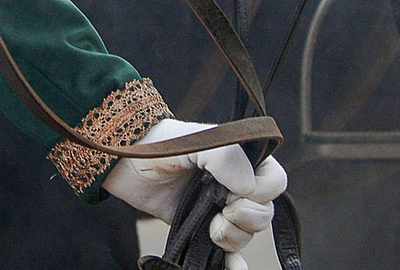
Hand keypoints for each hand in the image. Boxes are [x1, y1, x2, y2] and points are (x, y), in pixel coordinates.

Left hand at [98, 117, 288, 269]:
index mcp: (241, 160)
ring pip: (248, 234)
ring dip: (234, 238)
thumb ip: (227, 158)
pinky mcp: (203, 229)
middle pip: (264, 212)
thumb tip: (249, 189)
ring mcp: (220, 209)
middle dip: (247, 219)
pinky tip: (234, 269)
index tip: (235, 195)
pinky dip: (234, 263)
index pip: (275, 181)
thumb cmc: (160, 145)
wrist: (125, 164)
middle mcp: (235, 185)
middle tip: (222, 215)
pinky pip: (229, 253)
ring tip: (212, 229)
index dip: (262, 193)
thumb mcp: (197, 141)